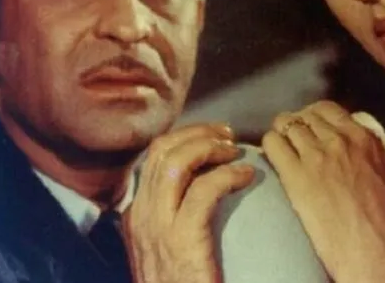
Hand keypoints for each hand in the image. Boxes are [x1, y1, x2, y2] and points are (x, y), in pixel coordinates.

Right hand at [123, 123, 255, 282]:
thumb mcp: (170, 252)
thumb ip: (179, 222)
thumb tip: (204, 192)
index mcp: (137, 217)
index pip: (153, 158)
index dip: (185, 138)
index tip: (214, 138)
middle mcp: (140, 216)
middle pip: (162, 149)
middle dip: (197, 132)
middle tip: (228, 135)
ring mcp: (156, 228)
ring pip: (176, 160)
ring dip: (209, 145)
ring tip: (235, 150)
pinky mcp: (181, 241)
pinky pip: (205, 189)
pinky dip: (228, 174)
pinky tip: (247, 175)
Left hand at [262, 102, 384, 282]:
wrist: (376, 252)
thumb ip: (369, 158)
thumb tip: (360, 157)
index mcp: (364, 139)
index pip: (328, 109)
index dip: (313, 118)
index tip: (309, 130)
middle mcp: (340, 140)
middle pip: (304, 115)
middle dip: (295, 126)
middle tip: (291, 143)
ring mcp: (317, 155)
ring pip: (285, 124)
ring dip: (281, 136)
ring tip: (281, 153)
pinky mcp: (296, 175)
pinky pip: (272, 144)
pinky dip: (269, 149)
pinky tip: (273, 162)